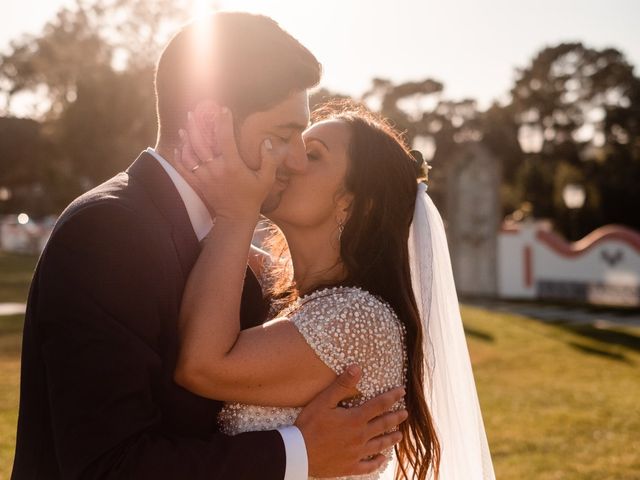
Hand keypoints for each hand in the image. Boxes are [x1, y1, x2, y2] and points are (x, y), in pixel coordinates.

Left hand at [173, 106, 279, 220]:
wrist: (236, 216)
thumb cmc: (253, 196)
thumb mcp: (267, 179)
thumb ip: (269, 160)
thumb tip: (267, 142)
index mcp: (232, 165)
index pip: (225, 138)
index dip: (224, 122)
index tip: (224, 110)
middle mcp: (215, 169)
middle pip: (201, 143)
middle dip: (196, 126)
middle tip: (193, 113)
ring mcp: (204, 177)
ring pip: (190, 154)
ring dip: (186, 140)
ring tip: (184, 127)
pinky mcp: (198, 184)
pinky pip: (184, 169)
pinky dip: (180, 158)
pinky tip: (179, 148)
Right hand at [295, 365, 406, 477]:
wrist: (299, 453)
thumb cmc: (309, 425)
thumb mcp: (324, 401)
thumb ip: (342, 384)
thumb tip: (357, 367)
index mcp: (355, 419)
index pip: (380, 404)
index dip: (392, 397)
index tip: (402, 391)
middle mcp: (360, 436)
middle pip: (383, 425)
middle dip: (396, 417)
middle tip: (405, 413)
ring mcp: (356, 453)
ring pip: (379, 445)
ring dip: (391, 439)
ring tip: (400, 435)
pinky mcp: (350, 466)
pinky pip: (368, 465)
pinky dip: (377, 462)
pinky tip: (382, 459)